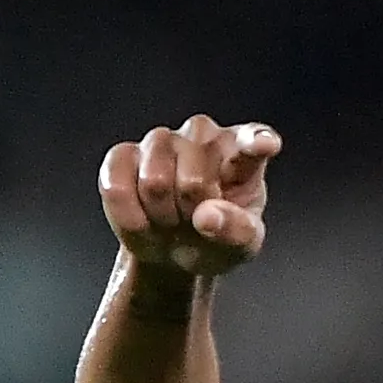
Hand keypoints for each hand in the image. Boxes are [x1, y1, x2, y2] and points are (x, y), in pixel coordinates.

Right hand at [98, 115, 280, 278]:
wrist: (173, 247)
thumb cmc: (215, 238)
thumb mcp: (240, 247)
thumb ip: (236, 232)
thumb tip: (207, 217)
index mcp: (241, 152)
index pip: (254, 139)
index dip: (257, 142)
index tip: (266, 145)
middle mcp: (203, 135)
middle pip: (193, 182)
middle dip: (190, 217)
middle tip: (193, 225)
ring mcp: (162, 139)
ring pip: (154, 181)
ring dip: (161, 216)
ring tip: (170, 220)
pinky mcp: (123, 155)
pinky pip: (116, 186)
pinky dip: (128, 217)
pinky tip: (142, 218)